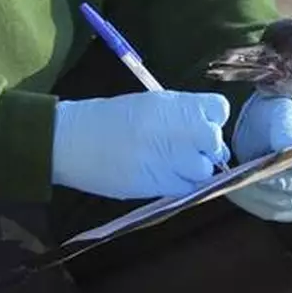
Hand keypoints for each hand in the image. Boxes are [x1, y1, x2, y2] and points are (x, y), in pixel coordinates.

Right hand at [51, 91, 231, 199]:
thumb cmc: (107, 119)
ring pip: (205, 170)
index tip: (197, 128)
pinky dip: (181, 186)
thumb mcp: (149, 104)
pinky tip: (163, 177)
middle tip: (186, 152)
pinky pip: (187, 189)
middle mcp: (178, 129)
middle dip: (206, 149)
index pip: (219, 110)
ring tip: (171, 167)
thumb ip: (180, 115)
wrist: (72, 140)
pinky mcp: (159, 183)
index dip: (211, 121)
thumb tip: (206, 135)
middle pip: (215, 142)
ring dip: (194, 171)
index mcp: (175, 104)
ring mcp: (171, 157)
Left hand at [227, 92, 291, 221]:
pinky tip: (234, 190)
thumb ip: (287, 129)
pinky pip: (269, 210)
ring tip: (237, 182)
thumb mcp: (284, 115)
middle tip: (251, 175)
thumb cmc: (280, 119)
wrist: (271, 130)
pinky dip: (250, 201)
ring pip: (283, 204)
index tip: (279, 161)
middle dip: (274, 182)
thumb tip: (283, 147)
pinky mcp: (289, 210)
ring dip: (259, 194)